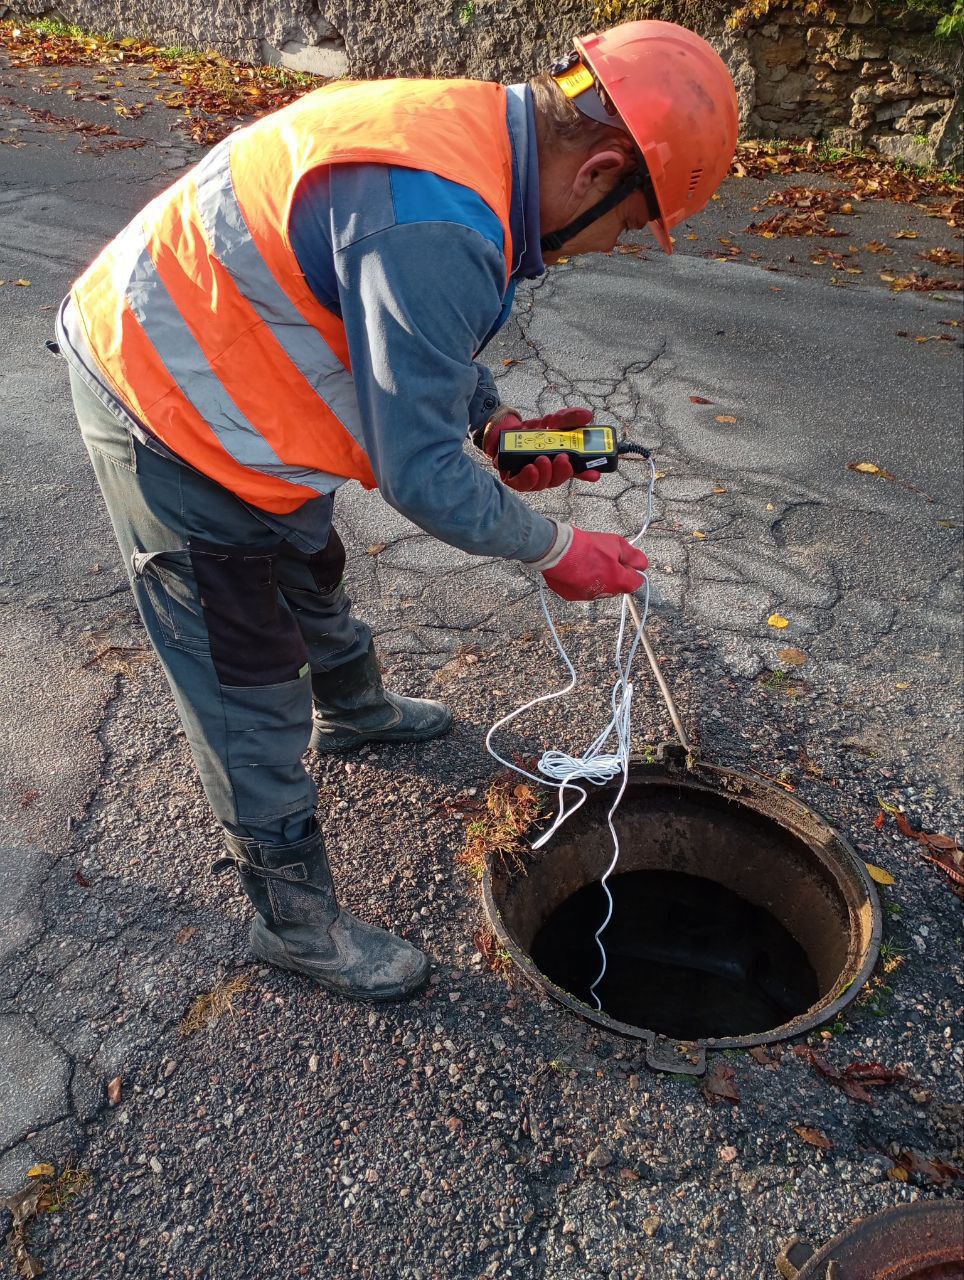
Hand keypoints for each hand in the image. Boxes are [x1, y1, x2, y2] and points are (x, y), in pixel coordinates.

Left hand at [485, 408, 601, 492]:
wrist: (503, 429)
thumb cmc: (532, 430)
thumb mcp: (553, 420)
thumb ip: (569, 418)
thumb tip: (587, 416)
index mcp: (559, 463)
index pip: (576, 472)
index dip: (586, 474)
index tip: (595, 474)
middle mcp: (546, 473)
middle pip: (557, 480)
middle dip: (562, 472)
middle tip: (563, 459)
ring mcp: (530, 478)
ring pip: (541, 484)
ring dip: (545, 473)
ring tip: (544, 460)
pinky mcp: (512, 478)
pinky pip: (521, 484)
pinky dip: (527, 478)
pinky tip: (531, 468)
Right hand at [542, 527, 647, 601]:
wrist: (558, 550)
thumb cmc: (588, 547)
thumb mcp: (617, 544)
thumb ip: (633, 556)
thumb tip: (642, 565)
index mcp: (619, 582)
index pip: (636, 583)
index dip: (632, 570)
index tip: (625, 562)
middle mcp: (605, 594)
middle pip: (617, 586)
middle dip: (614, 574)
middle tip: (604, 558)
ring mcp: (587, 596)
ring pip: (599, 589)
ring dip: (598, 578)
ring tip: (588, 562)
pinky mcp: (571, 596)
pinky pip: (582, 589)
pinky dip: (582, 581)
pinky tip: (577, 569)